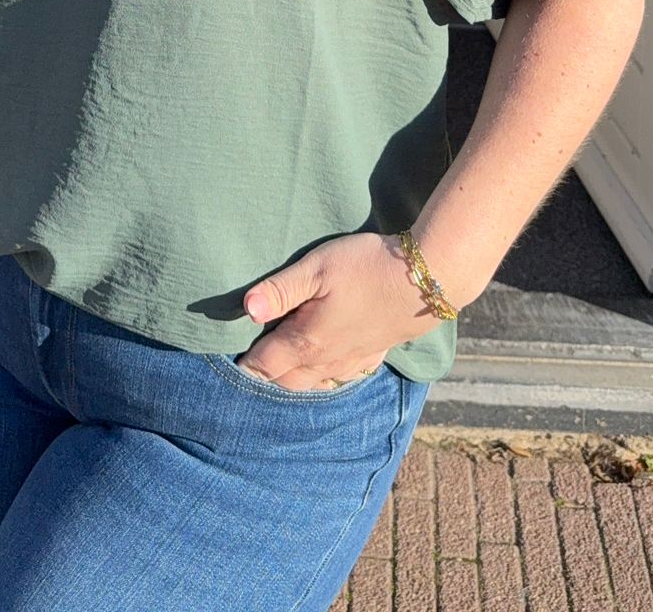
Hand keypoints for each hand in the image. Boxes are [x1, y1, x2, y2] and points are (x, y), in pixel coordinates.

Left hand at [236, 231, 445, 391]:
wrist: (424, 281)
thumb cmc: (367, 268)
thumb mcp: (318, 268)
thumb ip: (280, 290)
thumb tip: (245, 310)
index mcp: (307, 341)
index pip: (263, 365)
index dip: (243, 364)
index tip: (229, 360)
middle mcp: (326, 361)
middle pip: (284, 381)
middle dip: (264, 376)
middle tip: (249, 363)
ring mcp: (351, 362)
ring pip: (311, 385)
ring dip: (291, 379)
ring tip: (279, 366)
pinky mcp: (371, 356)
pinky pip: (337, 380)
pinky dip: (319, 379)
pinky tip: (320, 368)